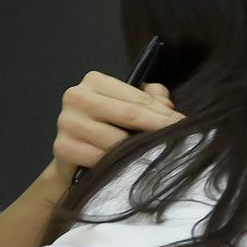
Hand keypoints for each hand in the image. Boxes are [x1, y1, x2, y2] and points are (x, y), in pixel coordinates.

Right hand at [52, 71, 184, 170]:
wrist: (75, 156)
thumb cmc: (109, 125)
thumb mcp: (130, 105)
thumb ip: (152, 98)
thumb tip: (168, 107)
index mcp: (94, 81)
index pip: (137, 99)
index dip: (163, 113)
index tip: (183, 122)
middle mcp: (76, 96)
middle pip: (128, 115)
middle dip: (157, 127)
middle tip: (180, 137)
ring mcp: (66, 122)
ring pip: (115, 141)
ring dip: (136, 150)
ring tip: (152, 153)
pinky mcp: (62, 147)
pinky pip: (99, 159)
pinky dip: (115, 165)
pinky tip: (126, 166)